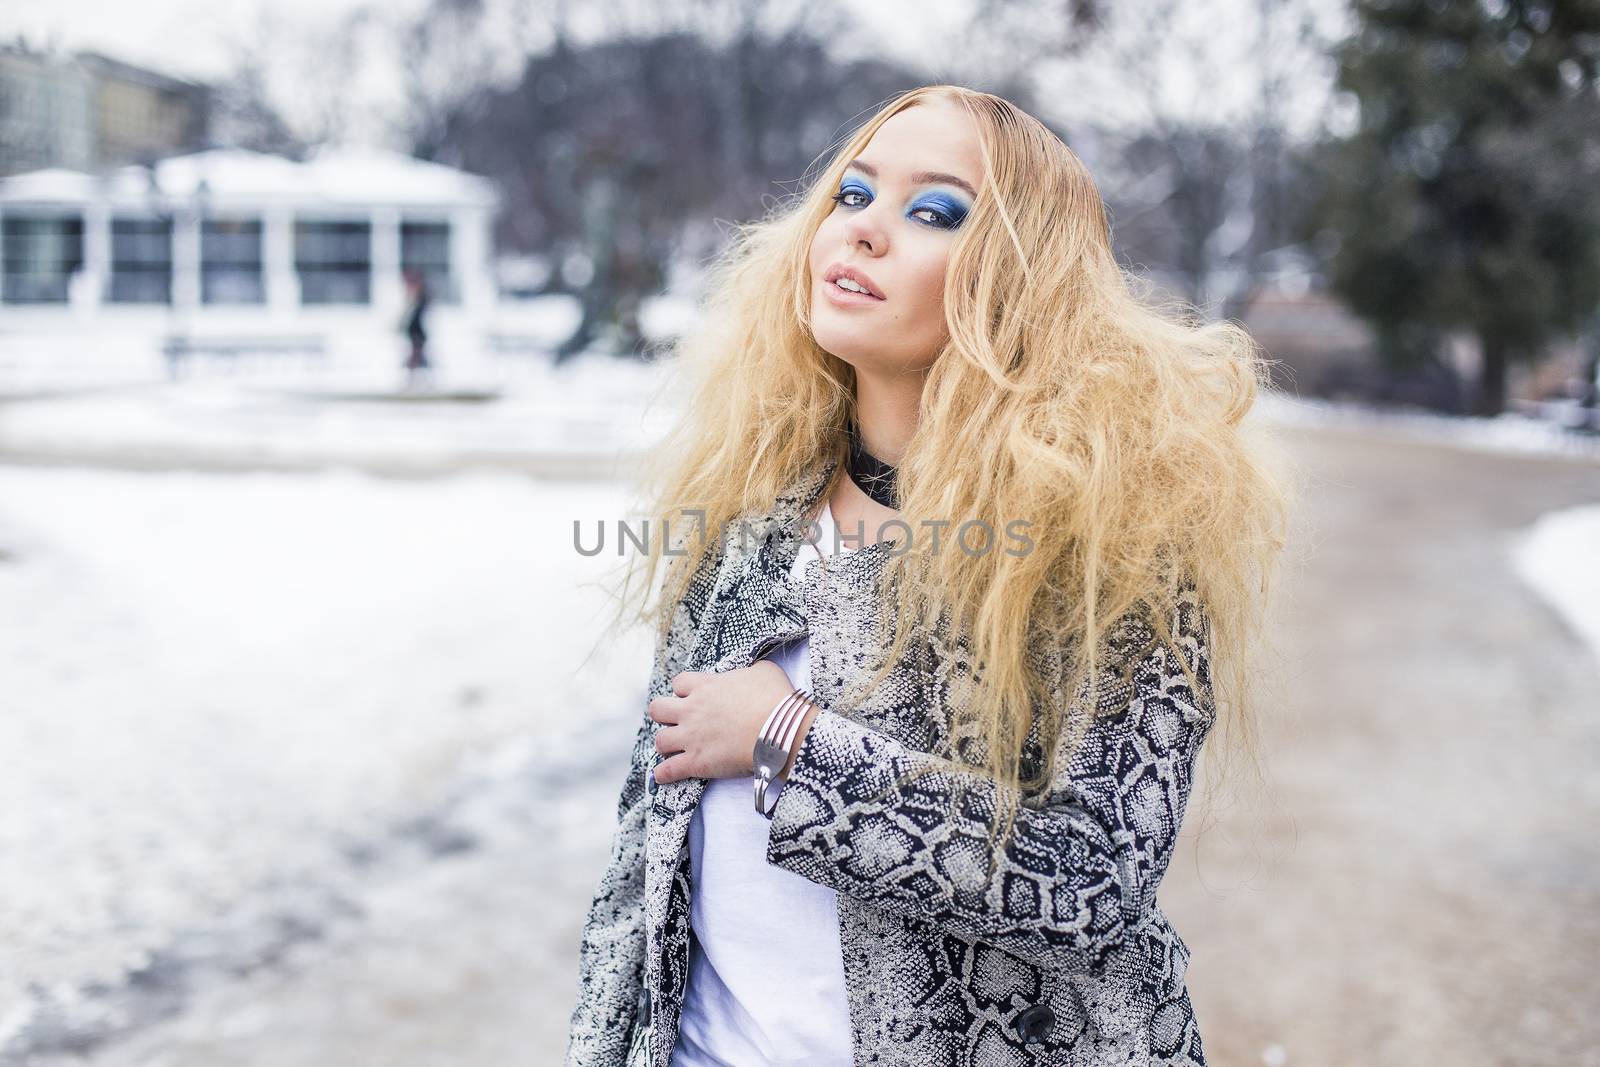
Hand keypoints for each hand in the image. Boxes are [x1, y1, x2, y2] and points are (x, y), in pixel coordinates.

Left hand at [648, 661, 817, 785]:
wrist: (779, 730)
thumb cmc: (775, 698)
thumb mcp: (764, 671)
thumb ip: (749, 671)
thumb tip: (751, 674)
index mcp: (706, 686)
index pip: (679, 683)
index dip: (684, 691)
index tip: (694, 697)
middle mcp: (692, 710)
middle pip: (658, 709)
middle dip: (665, 715)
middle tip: (679, 722)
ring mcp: (691, 737)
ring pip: (659, 740)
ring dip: (665, 744)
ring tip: (674, 749)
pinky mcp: (695, 762)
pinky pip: (667, 770)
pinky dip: (663, 774)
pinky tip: (663, 775)